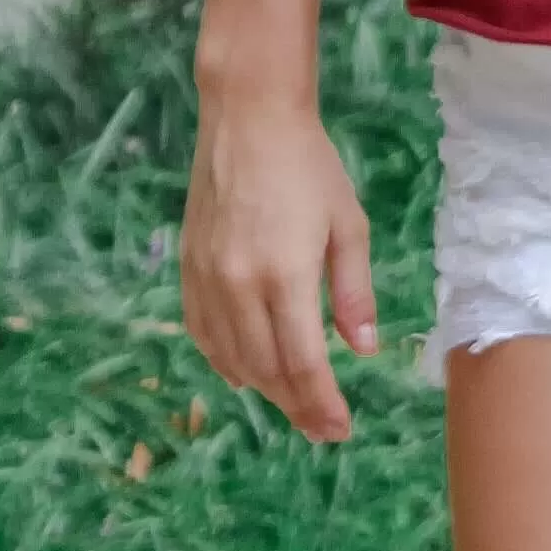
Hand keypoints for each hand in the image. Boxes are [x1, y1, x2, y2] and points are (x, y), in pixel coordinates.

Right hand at [180, 93, 378, 442]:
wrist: (247, 119)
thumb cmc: (309, 166)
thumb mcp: (348, 226)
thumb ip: (353, 292)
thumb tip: (362, 349)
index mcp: (284, 276)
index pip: (303, 363)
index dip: (321, 404)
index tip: (340, 430)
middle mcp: (239, 285)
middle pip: (267, 369)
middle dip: (297, 406)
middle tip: (322, 429)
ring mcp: (207, 278)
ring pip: (232, 357)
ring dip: (263, 390)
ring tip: (292, 407)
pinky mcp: (188, 267)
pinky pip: (202, 332)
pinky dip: (223, 361)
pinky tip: (244, 375)